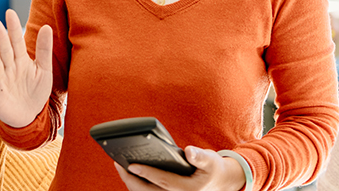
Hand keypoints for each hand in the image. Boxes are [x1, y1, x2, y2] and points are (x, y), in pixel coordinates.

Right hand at [0, 9, 53, 127]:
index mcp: (20, 61)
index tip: (10, 13)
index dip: (13, 28)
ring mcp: (0, 81)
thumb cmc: (36, 92)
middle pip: (4, 51)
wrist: (30, 117)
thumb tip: (46, 26)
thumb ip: (44, 49)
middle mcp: (8, 68)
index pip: (16, 41)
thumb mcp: (43, 70)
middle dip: (0, 37)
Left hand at [114, 146, 246, 190]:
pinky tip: (130, 173)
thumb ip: (200, 156)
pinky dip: (138, 185)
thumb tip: (189, 151)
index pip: (162, 181)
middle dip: (130, 179)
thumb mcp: (211, 160)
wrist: (220, 183)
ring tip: (120, 166)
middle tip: (117, 163)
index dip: (146, 173)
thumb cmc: (213, 169)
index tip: (131, 165)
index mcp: (187, 189)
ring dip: (131, 183)